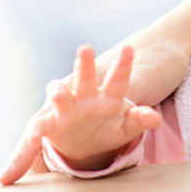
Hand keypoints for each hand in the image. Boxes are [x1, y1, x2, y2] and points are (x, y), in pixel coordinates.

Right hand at [0, 45, 160, 183]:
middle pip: (86, 77)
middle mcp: (86, 95)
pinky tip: (35, 138)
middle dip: (86, 64)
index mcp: (109, 95)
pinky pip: (41, 126)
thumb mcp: (127, 127)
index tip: (129, 49)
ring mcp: (67, 107)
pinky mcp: (50, 123)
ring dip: (59, 91)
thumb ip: (138, 120)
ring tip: (58, 93)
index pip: (119, 78)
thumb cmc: (110, 128)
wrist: (85, 143)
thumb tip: (155, 118)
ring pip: (61, 95)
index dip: (124, 65)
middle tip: (87, 49)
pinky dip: (36, 132)